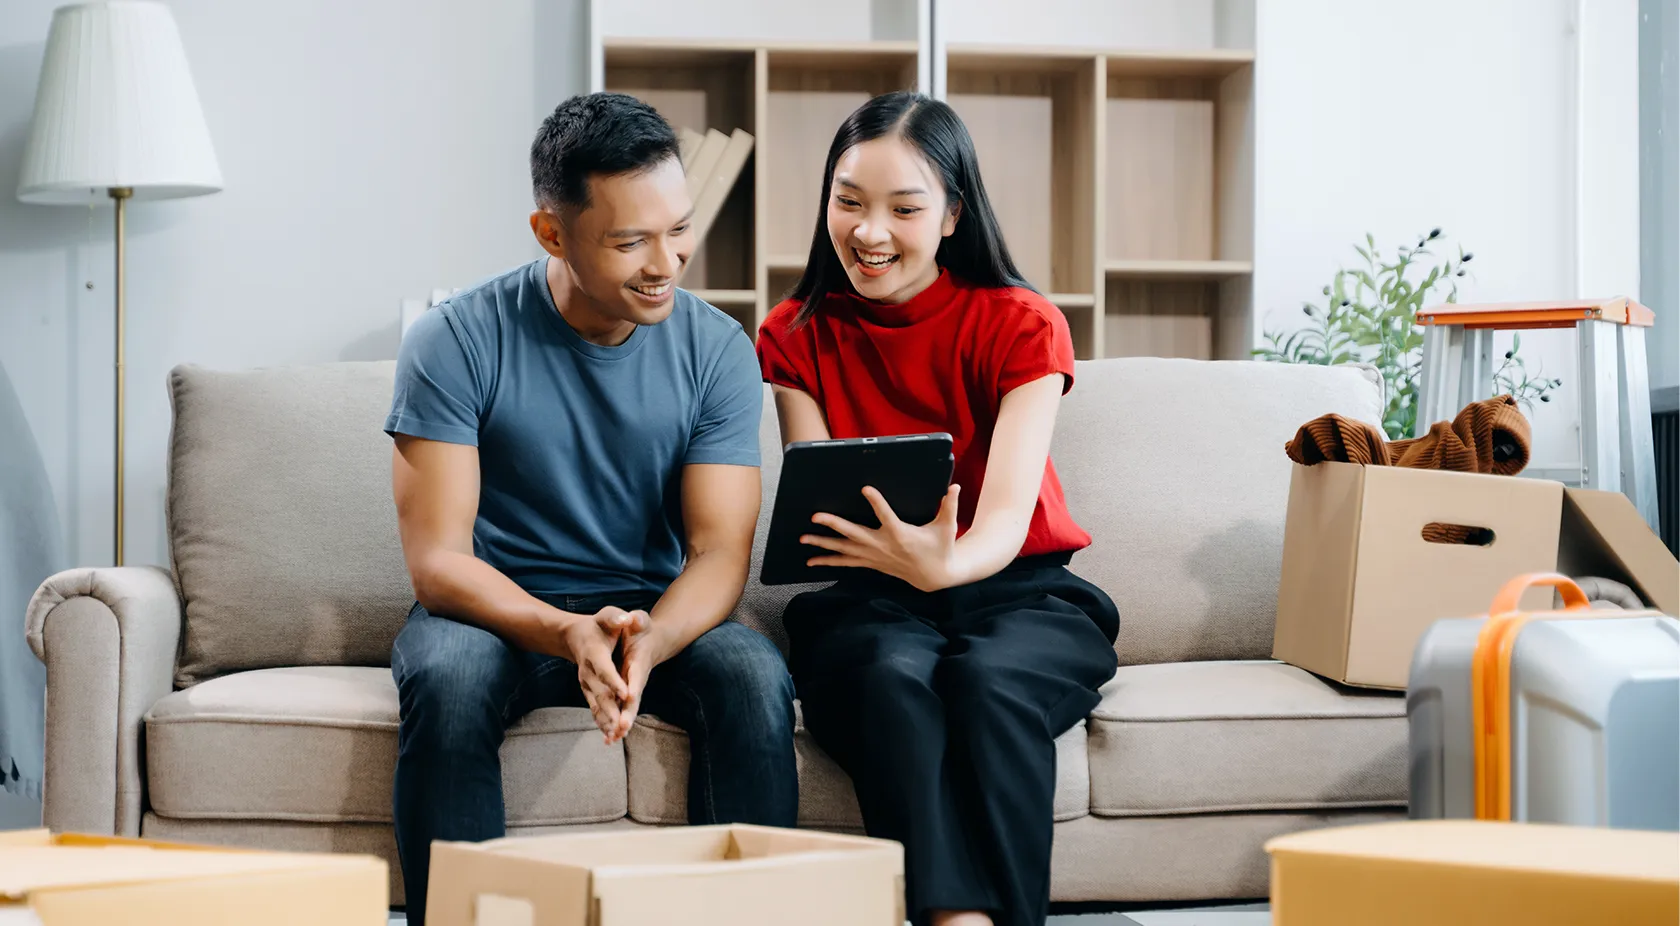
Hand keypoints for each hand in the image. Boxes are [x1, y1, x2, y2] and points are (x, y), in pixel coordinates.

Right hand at [562, 607, 646, 741]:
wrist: (576, 635)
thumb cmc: (599, 624)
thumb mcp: (608, 615)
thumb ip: (616, 617)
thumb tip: (627, 618)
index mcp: (595, 653)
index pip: (605, 669)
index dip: (615, 681)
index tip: (626, 694)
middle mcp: (587, 672)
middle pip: (600, 693)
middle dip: (612, 711)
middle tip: (622, 726)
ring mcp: (586, 684)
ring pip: (597, 705)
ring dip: (607, 722)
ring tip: (616, 737)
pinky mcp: (588, 692)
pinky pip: (595, 710)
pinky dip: (602, 724)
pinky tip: (610, 739)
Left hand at [608, 621, 668, 743]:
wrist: (653, 640)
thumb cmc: (642, 628)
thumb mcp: (639, 619)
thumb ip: (636, 619)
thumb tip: (631, 617)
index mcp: (639, 660)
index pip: (636, 673)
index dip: (633, 683)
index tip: (629, 695)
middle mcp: (637, 678)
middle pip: (634, 698)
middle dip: (629, 714)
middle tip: (622, 728)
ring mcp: (633, 687)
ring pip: (628, 709)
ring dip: (621, 725)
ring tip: (612, 740)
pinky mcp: (627, 693)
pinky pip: (622, 711)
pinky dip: (616, 725)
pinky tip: (608, 740)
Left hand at [802, 484, 964, 591]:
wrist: (936, 577)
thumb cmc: (941, 548)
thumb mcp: (948, 527)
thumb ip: (950, 506)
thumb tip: (955, 487)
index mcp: (901, 534)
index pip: (886, 515)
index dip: (876, 502)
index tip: (866, 489)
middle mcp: (883, 546)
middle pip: (854, 534)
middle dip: (834, 524)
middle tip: (816, 516)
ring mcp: (874, 556)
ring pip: (844, 550)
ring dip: (823, 544)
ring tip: (803, 538)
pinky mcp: (871, 563)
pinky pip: (846, 562)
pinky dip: (828, 561)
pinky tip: (811, 561)